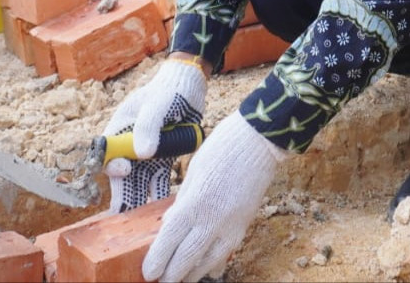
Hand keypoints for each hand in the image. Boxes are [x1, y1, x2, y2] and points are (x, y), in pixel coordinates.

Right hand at [101, 58, 207, 212]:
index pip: (108, 155)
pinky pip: (159, 180)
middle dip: (125, 196)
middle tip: (127, 220)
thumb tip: (142, 153)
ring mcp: (147, 153)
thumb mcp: (157, 104)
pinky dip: (160, 194)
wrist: (191, 86)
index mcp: (120, 130)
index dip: (113, 167)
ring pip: (141, 182)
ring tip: (144, 223)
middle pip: (123, 176)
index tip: (126, 170)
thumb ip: (148, 126)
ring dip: (142, 200)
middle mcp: (130, 145)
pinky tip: (165, 211)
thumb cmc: (168, 90)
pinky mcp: (164, 158)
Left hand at [143, 112, 288, 281]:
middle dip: (173, 275)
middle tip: (163, 281)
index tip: (149, 273)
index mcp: (194, 203)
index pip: (169, 242)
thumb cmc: (222, 148)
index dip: (157, 261)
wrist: (260, 141)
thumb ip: (183, 202)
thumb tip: (172, 223)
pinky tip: (206, 267)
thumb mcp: (193, 173)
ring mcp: (232, 226)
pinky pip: (226, 253)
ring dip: (193, 274)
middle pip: (187, 258)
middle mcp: (212, 220)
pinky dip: (213, 264)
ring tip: (182, 278)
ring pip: (208, 263)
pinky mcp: (245, 225)